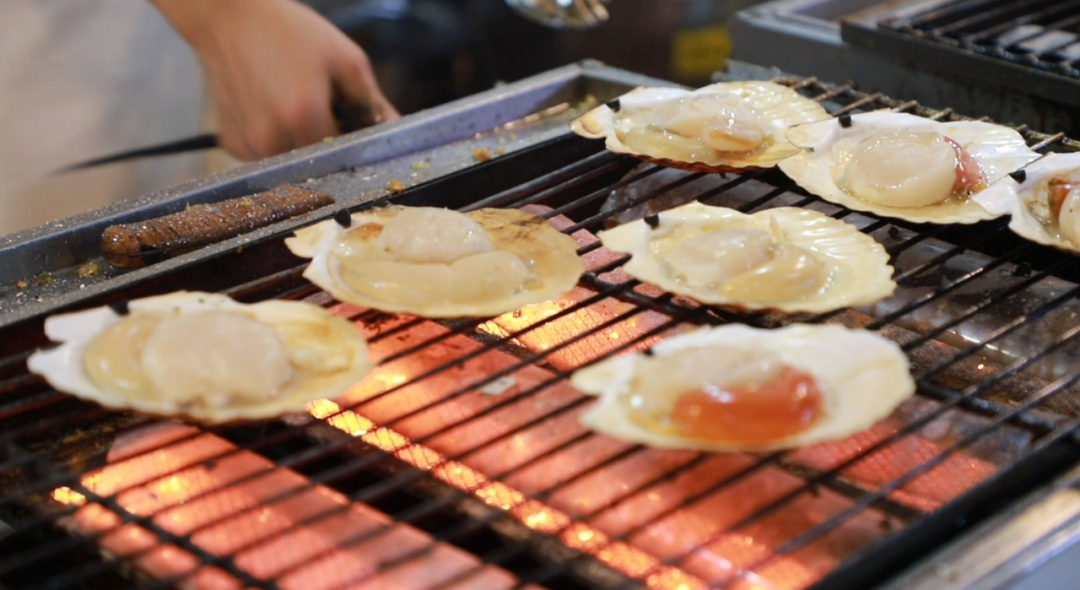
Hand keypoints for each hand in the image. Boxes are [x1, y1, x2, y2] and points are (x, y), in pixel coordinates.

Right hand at [151, 0, 398, 160]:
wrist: (228, 17)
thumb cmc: (289, 32)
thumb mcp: (345, 59)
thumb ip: (372, 101)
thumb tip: (393, 129)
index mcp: (304, 118)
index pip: (347, 153)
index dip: (353, 138)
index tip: (352, 121)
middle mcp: (274, 140)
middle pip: (320, 160)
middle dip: (329, 140)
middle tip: (322, 106)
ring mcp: (250, 146)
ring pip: (294, 160)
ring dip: (302, 141)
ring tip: (294, 102)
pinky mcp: (233, 145)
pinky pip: (267, 154)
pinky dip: (276, 139)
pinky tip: (271, 108)